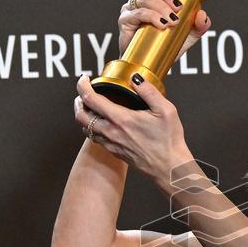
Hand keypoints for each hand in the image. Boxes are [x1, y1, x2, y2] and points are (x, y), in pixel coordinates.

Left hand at [74, 74, 191, 181]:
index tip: (85, 79)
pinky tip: (104, 123)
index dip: (82, 85)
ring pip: (86, 129)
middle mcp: (112, 132)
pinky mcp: (115, 152)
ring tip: (91, 107)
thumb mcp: (166, 110)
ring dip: (85, 116)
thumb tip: (136, 78)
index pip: (91, 99)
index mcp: (121, 119)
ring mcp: (111, 144)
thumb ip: (149, 91)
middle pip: (81, 116)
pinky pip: (96, 139)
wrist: (170, 168)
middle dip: (78, 101)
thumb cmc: (169, 141)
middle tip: (83, 93)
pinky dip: (94, 128)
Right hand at [118, 0, 211, 56]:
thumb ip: (199, 26)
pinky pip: (138, 13)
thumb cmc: (166, 46)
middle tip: (178, 8)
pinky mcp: (125, 20)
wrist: (151, 65)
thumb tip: (202, 15)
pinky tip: (161, 24)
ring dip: (161, 7)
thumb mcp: (188, 35)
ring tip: (172, 21)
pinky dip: (151, 16)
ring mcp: (132, 8)